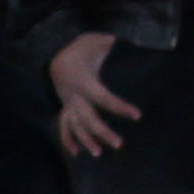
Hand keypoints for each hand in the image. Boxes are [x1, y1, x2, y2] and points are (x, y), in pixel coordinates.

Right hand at [49, 31, 138, 158]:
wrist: (55, 54)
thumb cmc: (80, 48)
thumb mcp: (94, 41)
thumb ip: (106, 41)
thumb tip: (115, 39)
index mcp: (85, 83)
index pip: (104, 98)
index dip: (120, 107)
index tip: (137, 115)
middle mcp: (74, 97)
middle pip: (88, 119)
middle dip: (103, 132)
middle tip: (119, 144)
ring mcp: (67, 103)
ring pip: (75, 126)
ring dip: (86, 140)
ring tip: (99, 154)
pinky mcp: (65, 107)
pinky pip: (63, 126)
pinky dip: (67, 139)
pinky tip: (75, 152)